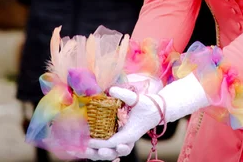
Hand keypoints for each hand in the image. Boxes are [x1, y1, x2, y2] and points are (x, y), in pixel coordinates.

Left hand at [83, 73, 208, 159]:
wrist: (158, 110)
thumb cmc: (148, 105)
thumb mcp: (137, 98)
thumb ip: (124, 94)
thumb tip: (109, 90)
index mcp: (130, 134)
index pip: (113, 142)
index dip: (99, 142)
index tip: (87, 140)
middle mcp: (127, 140)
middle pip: (111, 152)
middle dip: (97, 153)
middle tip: (85, 149)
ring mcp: (125, 140)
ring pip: (111, 152)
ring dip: (98, 154)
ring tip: (85, 151)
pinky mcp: (123, 138)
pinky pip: (112, 148)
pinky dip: (103, 150)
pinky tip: (92, 149)